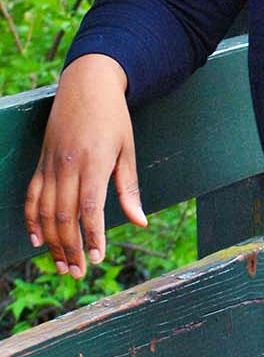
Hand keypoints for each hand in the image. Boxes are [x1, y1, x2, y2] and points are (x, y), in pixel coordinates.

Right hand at [24, 54, 146, 279]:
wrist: (87, 84)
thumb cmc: (113, 117)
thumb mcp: (127, 149)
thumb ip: (128, 188)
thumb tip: (139, 222)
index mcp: (94, 162)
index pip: (89, 208)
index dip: (91, 236)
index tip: (97, 258)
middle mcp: (68, 165)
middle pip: (63, 215)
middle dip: (70, 248)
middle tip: (77, 272)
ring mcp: (51, 164)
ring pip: (44, 210)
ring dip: (51, 241)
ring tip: (60, 265)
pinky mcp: (42, 162)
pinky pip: (32, 195)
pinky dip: (31, 219)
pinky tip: (38, 240)